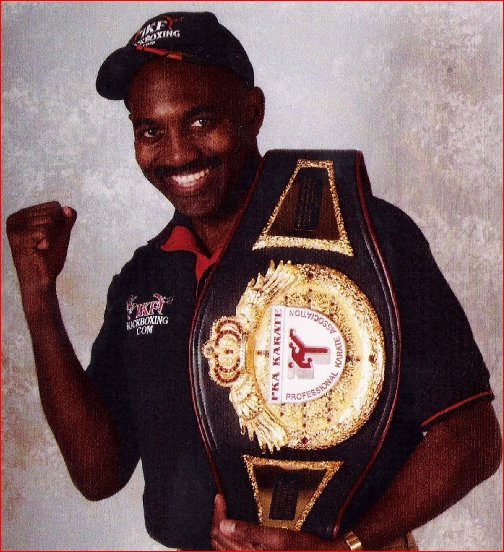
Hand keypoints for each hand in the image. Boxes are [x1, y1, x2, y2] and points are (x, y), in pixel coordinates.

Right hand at [7, 201, 76, 290]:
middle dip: (56, 230)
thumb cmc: (49, 258)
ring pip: (50, 220)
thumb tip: (68, 208)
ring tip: (41, 247)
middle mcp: (15, 218)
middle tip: (45, 244)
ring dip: (52, 237)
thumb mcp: (61, 235)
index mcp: (22, 215)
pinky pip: (46, 230)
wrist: (41, 280)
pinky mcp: (18, 236)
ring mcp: (15, 226)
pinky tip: (39, 250)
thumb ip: (66, 220)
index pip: (54, 206)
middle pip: (53, 211)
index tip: (48, 238)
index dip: (60, 224)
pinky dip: (48, 242)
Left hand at [211, 494, 347, 549]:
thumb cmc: (304, 549)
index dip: (217, 514)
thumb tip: (223, 524)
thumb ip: (249, 532)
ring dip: (220, 530)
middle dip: (216, 520)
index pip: (220, 534)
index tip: (219, 497)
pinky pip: (234, 551)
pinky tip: (234, 527)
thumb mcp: (279, 537)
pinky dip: (229, 540)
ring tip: (223, 511)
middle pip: (218, 542)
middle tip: (220, 501)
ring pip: (223, 548)